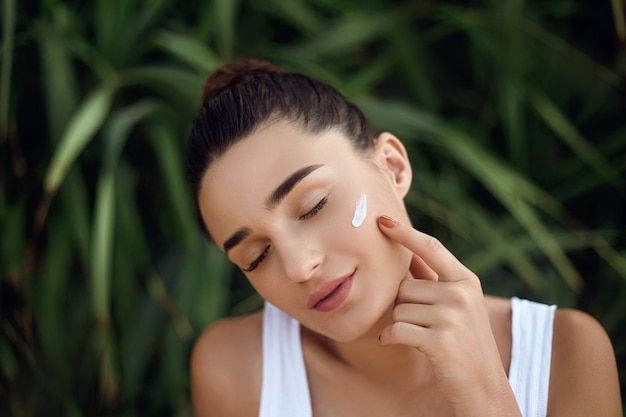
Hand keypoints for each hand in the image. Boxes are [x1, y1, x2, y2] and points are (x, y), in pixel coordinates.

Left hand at [377, 215, 521, 415]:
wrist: (484, 387)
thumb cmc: (464, 344)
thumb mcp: (459, 306)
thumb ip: (436, 281)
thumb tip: (406, 255)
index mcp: (466, 280)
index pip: (431, 248)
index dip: (405, 233)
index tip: (382, 221)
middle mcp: (460, 293)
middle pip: (404, 287)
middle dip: (404, 307)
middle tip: (426, 327)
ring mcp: (451, 316)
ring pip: (398, 309)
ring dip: (401, 325)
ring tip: (425, 339)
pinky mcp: (439, 340)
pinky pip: (395, 329)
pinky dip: (390, 338)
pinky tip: (399, 345)